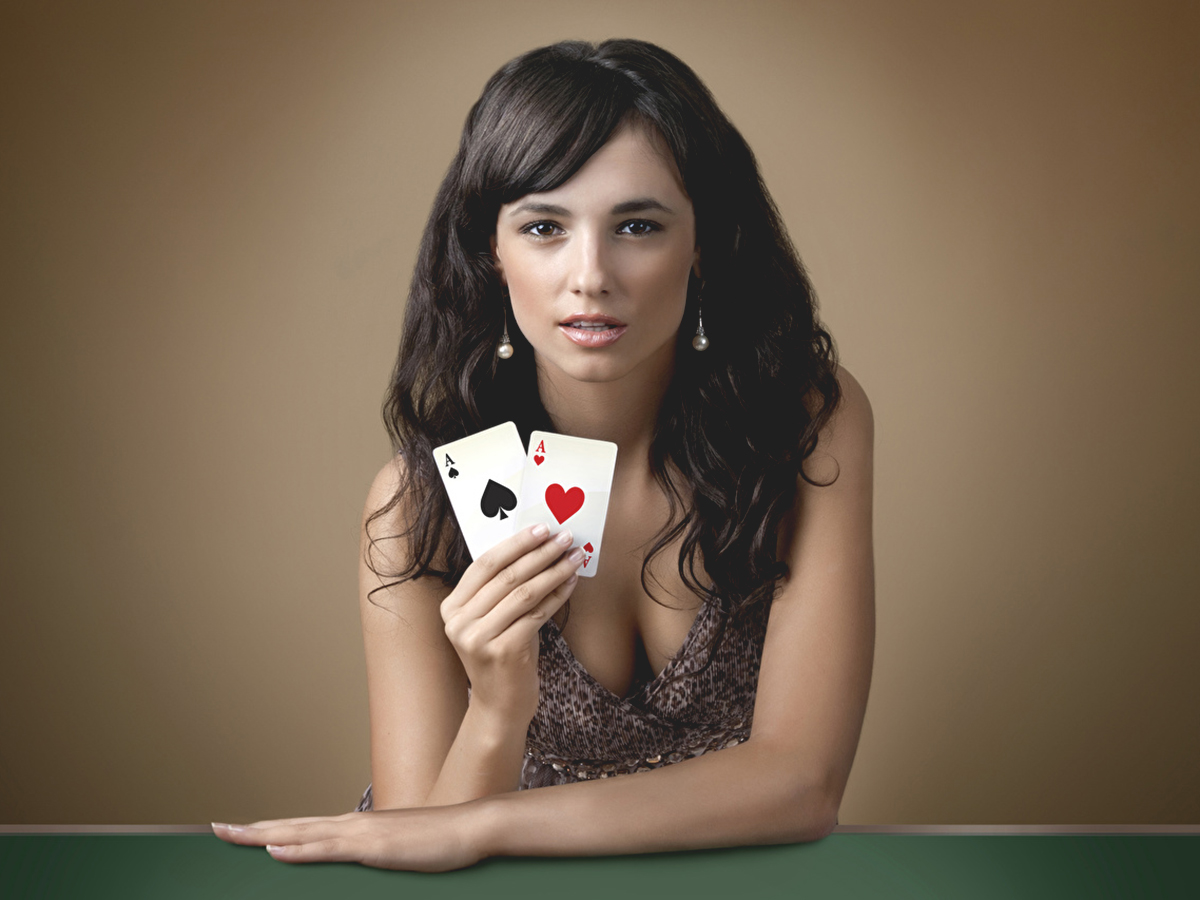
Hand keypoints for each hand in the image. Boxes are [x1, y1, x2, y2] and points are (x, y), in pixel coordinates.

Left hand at [212, 807, 483, 871]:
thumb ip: (375, 853)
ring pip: (301, 833)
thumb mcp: (401, 850)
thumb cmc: (442, 840)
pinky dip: (298, 849)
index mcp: (357, 827)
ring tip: (231, 835)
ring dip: (263, 835)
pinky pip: (327, 849)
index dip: (271, 829)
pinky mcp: (372, 848)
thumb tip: (360, 858)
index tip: (242, 829)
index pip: (304, 828)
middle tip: (216, 829)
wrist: (472, 828)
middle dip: (252, 829)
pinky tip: (275, 851)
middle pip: (292, 826)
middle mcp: (352, 824)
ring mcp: (360, 834)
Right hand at [441, 524, 582, 722]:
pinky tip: (572, 581)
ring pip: (524, 592)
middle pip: (506, 575)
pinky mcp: (503, 651)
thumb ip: (503, 589)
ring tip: (575, 555)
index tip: (542, 528)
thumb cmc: (503, 656)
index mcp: (451, 608)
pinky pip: (537, 614)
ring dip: (554, 570)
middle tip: (565, 536)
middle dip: (540, 552)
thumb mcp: (493, 620)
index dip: (515, 544)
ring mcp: (478, 638)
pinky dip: (558, 594)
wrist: (500, 707)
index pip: (485, 564)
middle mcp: (459, 622)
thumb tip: (539, 547)